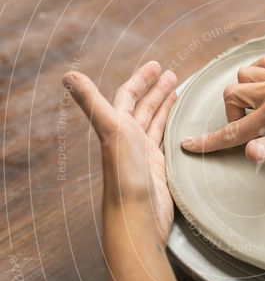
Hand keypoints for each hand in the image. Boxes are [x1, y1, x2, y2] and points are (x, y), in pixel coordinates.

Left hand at [63, 61, 177, 240]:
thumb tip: (68, 75)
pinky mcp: (157, 170)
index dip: (140, 80)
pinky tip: (181, 126)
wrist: (137, 215)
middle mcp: (128, 140)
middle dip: (155, 90)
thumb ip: (91, 102)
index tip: (156, 66)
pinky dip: (172, 130)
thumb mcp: (110, 131)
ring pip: (154, 124)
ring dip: (165, 107)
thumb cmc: (124, 174)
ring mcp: (143, 155)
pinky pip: (165, 143)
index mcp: (116, 128)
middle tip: (173, 74)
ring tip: (179, 93)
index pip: (128, 97)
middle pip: (143, 108)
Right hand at [181, 56, 264, 164]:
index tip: (188, 146)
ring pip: (243, 76)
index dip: (209, 142)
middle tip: (254, 132)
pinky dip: (256, 75)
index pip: (235, 130)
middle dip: (232, 115)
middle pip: (232, 95)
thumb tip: (248, 153)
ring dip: (243, 94)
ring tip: (262, 113)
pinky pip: (262, 63)